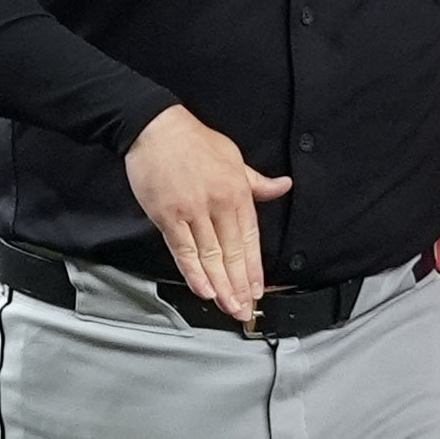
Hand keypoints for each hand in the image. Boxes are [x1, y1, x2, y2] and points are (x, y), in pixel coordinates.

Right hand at [125, 105, 293, 320]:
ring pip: (210, 256)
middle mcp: (218, 204)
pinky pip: (183, 250)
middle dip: (240, 285)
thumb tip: (284, 185)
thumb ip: (257, 181)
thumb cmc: (195, 142)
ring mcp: (192, 211)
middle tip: (245, 310)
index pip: (250, 238)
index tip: (258, 290)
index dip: (254, 268)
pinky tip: (204, 290)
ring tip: (230, 307)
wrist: (155, 128)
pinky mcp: (167, 216)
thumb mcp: (234, 157)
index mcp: (237, 191)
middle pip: (232, 253)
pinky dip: (194, 272)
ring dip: (221, 286)